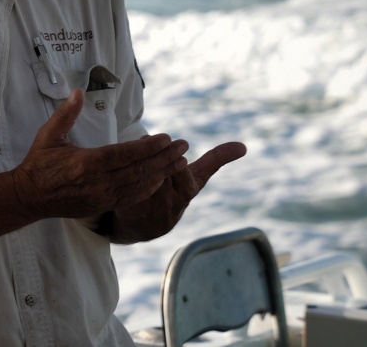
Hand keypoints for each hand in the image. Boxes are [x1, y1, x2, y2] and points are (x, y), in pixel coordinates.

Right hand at [10, 89, 189, 221]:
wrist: (29, 197)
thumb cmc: (38, 164)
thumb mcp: (49, 135)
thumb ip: (66, 114)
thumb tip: (77, 92)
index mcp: (86, 162)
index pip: (126, 154)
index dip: (149, 147)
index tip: (167, 138)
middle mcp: (98, 182)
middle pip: (139, 170)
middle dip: (164, 158)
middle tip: (183, 146)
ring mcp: (102, 196)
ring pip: (140, 185)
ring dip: (162, 173)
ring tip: (180, 161)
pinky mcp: (102, 205)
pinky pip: (132, 198)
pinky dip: (149, 188)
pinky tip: (161, 179)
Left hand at [111, 139, 246, 242]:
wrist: (147, 227)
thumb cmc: (174, 193)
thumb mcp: (196, 179)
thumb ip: (215, 160)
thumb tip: (244, 146)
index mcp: (188, 189)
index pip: (186, 172)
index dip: (179, 161)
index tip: (178, 151)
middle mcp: (172, 200)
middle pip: (164, 173)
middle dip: (158, 156)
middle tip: (149, 140)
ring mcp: (152, 207)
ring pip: (146, 180)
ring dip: (140, 163)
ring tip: (137, 148)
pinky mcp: (134, 211)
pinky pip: (129, 190)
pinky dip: (126, 177)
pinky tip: (122, 164)